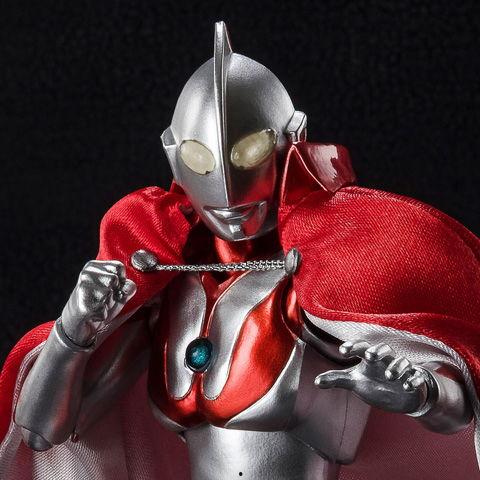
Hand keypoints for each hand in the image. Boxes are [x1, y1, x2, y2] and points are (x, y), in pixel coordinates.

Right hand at [61, 260, 135, 345]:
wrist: (76, 324)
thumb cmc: (98, 305)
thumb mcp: (116, 293)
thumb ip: (127, 287)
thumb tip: (129, 285)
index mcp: (93, 267)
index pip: (118, 266)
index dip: (121, 281)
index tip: (112, 289)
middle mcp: (86, 274)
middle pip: (114, 279)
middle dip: (114, 293)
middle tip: (103, 300)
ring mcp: (82, 288)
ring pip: (109, 293)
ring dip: (108, 305)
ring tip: (98, 306)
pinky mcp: (82, 305)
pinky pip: (103, 310)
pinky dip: (102, 315)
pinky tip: (93, 314)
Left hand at [314, 341, 432, 413]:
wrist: (399, 395)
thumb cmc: (374, 383)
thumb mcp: (355, 382)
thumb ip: (337, 379)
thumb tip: (316, 382)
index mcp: (370, 359)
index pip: (361, 347)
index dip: (353, 346)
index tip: (342, 351)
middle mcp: (386, 361)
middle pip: (384, 349)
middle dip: (377, 351)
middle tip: (369, 356)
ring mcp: (401, 370)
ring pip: (402, 362)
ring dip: (396, 367)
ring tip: (389, 376)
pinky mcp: (414, 381)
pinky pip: (417, 377)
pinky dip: (414, 380)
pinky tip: (407, 386)